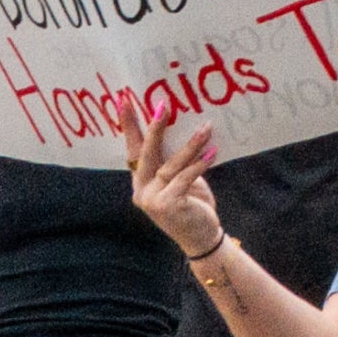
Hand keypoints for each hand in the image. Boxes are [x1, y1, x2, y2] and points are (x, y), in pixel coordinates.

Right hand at [126, 112, 230, 262]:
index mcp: (141, 181)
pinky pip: (185, 177)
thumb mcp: (180, 178)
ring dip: (191, 144)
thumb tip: (181, 124)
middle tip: (163, 105)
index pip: (133, 149)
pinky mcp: (167, 205)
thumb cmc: (192, 202)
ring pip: (170, 165)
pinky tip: (213, 151)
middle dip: (155, 127)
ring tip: (206, 127)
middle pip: (146, 153)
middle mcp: (141, 190)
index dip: (129, 125)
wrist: (202, 236)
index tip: (124, 100)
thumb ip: (173, 159)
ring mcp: (151, 200)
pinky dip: (200, 163)